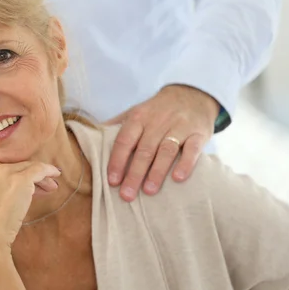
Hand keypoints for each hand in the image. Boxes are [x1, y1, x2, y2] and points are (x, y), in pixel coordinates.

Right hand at [0, 158, 60, 251]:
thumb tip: (11, 182)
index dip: (8, 174)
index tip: (18, 184)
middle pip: (10, 165)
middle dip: (24, 176)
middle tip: (38, 185)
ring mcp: (2, 171)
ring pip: (25, 168)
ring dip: (38, 177)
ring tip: (50, 185)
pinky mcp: (19, 179)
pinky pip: (39, 169)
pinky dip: (48, 171)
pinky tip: (54, 175)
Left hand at [105, 85, 219, 201]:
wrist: (192, 94)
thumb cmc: (157, 110)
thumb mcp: (135, 112)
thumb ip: (116, 126)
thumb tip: (89, 138)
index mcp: (138, 118)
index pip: (125, 141)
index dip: (117, 161)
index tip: (112, 181)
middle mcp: (158, 121)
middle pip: (144, 150)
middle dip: (134, 174)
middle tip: (127, 195)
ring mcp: (179, 126)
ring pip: (166, 151)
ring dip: (157, 172)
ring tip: (149, 191)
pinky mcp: (199, 133)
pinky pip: (192, 149)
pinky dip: (186, 164)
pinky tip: (178, 179)